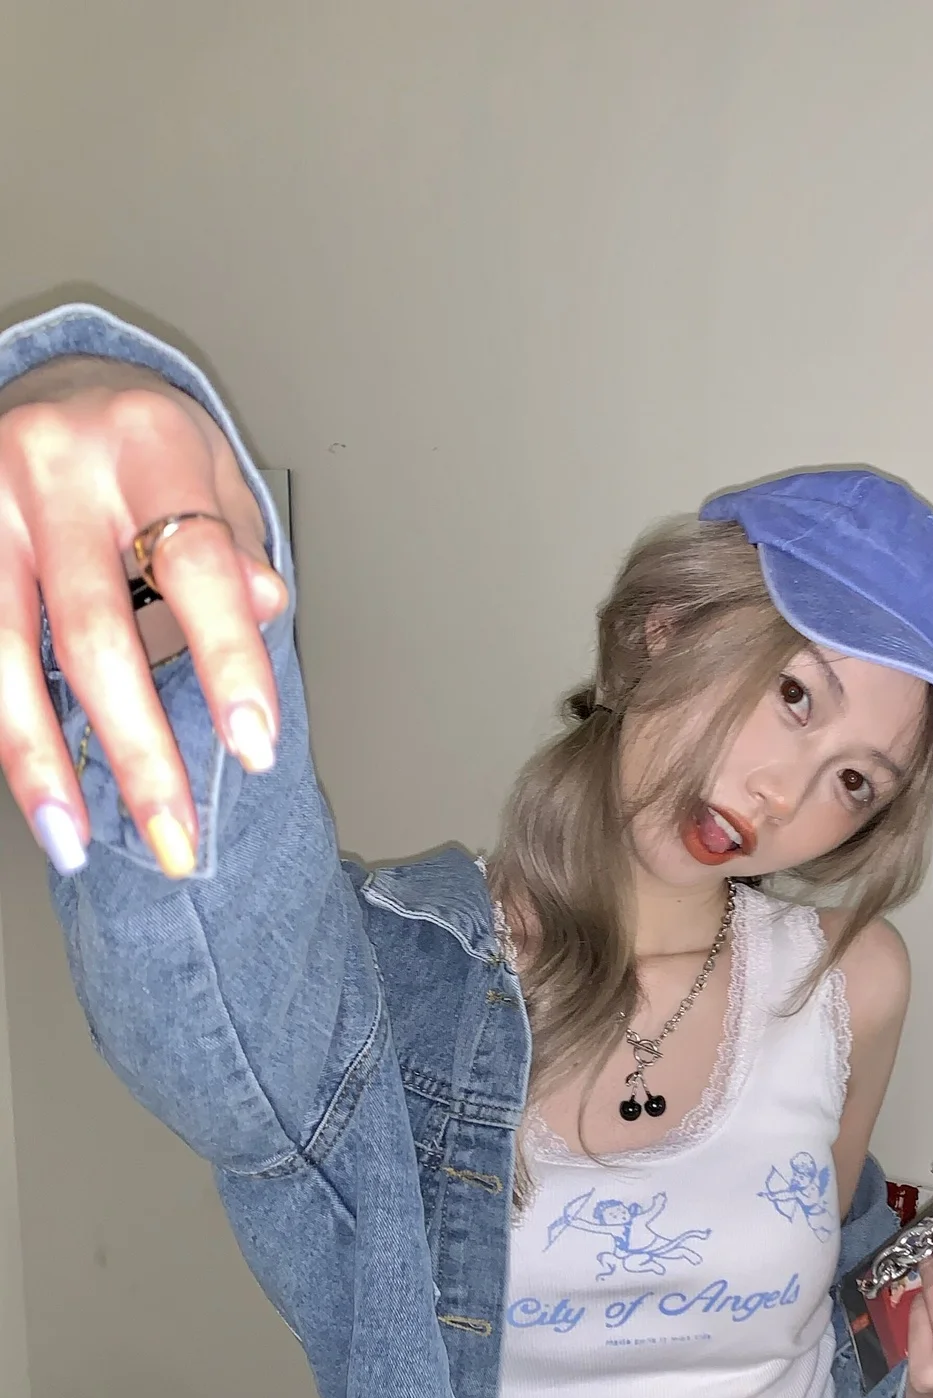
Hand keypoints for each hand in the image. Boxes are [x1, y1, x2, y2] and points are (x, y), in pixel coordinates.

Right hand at [0, 354, 287, 877]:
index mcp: (144, 443)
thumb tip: (265, 605)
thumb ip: (238, 547)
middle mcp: (54, 468)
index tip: (255, 748)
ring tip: (76, 838)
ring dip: (40, 758)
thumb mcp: (212, 474)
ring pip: (8, 653)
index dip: (227, 661)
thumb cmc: (147, 448)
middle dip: (138, 748)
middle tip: (176, 836)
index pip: (195, 565)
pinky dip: (5, 726)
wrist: (56, 383)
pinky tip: (35, 787)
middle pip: (96, 632)